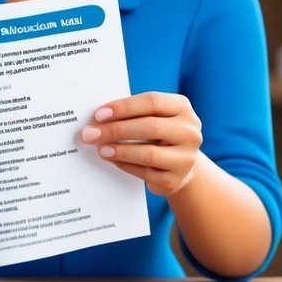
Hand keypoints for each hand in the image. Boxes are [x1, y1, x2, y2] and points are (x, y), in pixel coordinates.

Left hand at [82, 91, 203, 196]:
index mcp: (182, 108)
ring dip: (119, 151)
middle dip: (116, 130)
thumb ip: (130, 114)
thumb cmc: (156, 133)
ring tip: (100, 149)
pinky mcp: (176, 179)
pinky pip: (145, 173)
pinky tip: (112, 160)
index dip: (123, 107)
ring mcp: (186, 157)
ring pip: (148, 154)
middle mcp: (190, 131)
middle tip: (91, 133)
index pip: (152, 102)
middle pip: (151, 127)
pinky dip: (125, 165)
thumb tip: (97, 120)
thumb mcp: (150, 116)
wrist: (178, 163)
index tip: (99, 114)